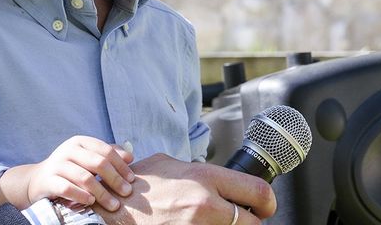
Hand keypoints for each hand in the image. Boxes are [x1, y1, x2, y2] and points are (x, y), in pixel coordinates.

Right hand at [27, 136, 134, 210]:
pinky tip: (91, 202)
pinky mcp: (48, 180)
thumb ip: (107, 155)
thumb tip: (130, 156)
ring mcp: (57, 164)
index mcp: (80, 141)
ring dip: (102, 192)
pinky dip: (81, 196)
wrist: (38, 179)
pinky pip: (67, 188)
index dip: (121, 164)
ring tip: (114, 204)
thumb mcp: (87, 157)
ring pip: (84, 177)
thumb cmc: (70, 168)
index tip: (132, 179)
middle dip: (115, 179)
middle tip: (127, 193)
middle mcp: (68, 150)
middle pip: (97, 163)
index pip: (105, 150)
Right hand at [94, 153, 276, 223]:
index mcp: (203, 177)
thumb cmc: (139, 183)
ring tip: (215, 220)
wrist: (112, 203)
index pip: (257, 191)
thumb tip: (216, 177)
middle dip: (252, 220)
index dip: (268, 202)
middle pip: (253, 222)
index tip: (265, 206)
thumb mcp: (169, 161)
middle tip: (245, 217)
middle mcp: (205, 204)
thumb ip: (197, 169)